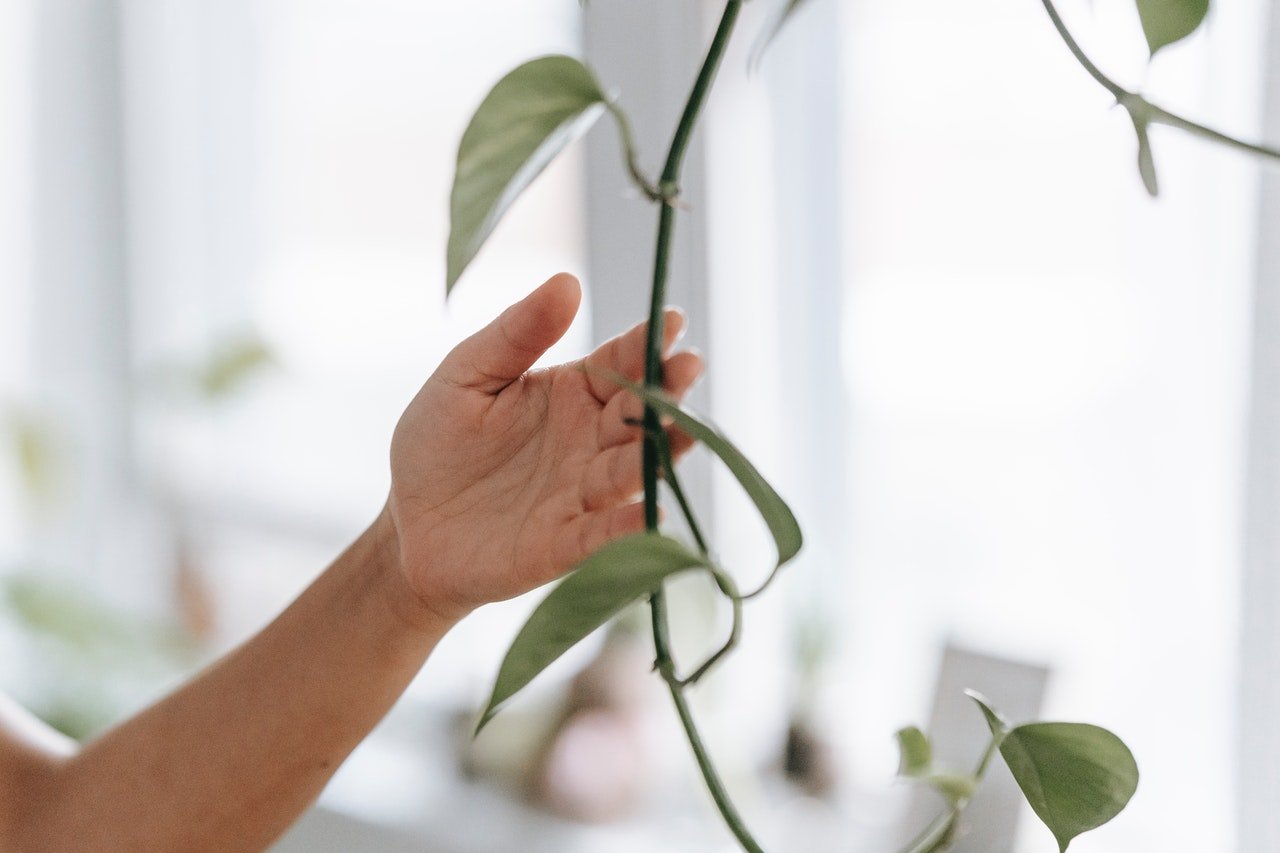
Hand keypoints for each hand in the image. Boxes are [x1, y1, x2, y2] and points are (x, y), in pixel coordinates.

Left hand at [383, 273, 702, 624]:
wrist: (406, 526)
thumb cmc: (437, 443)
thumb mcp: (466, 375)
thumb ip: (515, 334)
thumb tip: (567, 281)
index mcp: (572, 393)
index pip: (621, 362)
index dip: (648, 342)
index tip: (671, 321)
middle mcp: (590, 441)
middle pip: (640, 414)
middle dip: (668, 391)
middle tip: (689, 366)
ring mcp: (582, 493)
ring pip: (633, 471)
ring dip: (660, 452)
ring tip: (682, 430)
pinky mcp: (565, 544)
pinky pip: (604, 534)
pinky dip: (631, 526)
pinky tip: (653, 511)